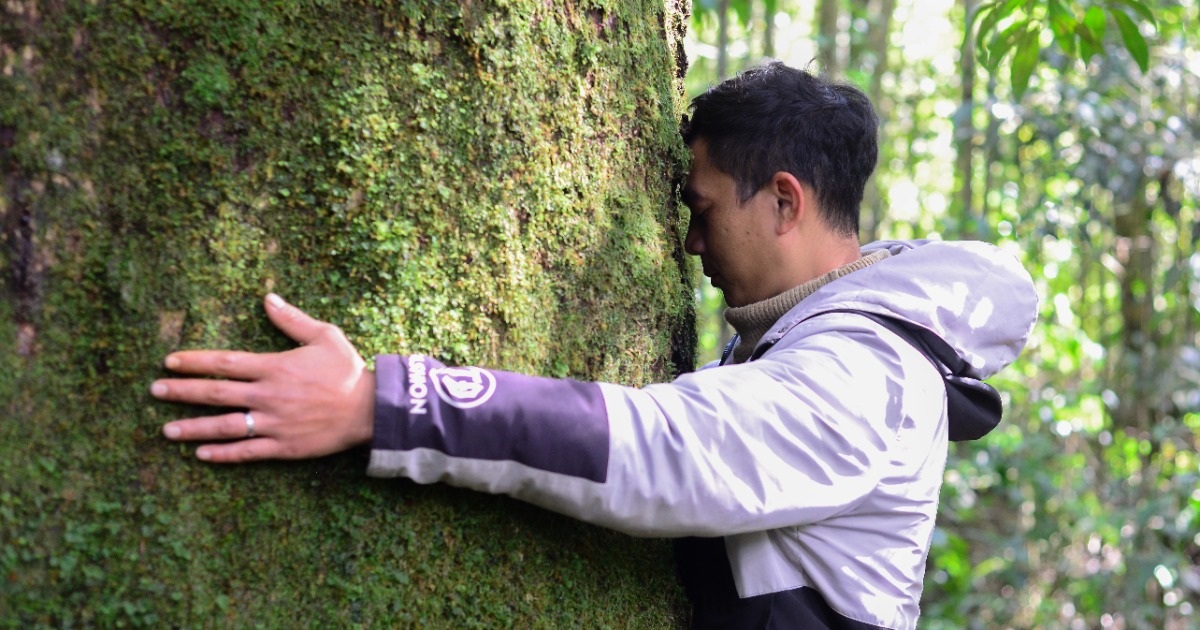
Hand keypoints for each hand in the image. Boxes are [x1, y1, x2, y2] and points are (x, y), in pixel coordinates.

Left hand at [153, 293, 374, 462]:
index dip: (194, 361)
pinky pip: (248, 452)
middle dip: (182, 391)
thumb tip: (268, 298)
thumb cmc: (348, 371)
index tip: (169, 361)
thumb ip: (292, 320)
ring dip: (193, 427)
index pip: (224, 362)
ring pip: (225, 426)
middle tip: (154, 391)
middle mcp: (268, 395)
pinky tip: (201, 454)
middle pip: (215, 393)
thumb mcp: (325, 336)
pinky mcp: (285, 447)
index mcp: (275, 367)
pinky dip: (223, 454)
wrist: (370, 410)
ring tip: (166, 430)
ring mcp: (275, 423)